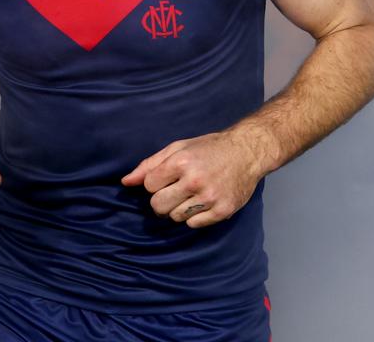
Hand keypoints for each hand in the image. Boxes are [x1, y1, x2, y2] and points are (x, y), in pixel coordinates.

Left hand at [122, 131, 264, 227]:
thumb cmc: (209, 148)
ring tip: (191, 195)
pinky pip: (194, 225)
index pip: (148, 185)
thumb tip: (126, 182)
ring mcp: (209, 198)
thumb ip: (150, 165)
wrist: (247, 152)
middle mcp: (194, 181)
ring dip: (178, 208)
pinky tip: (202, 202)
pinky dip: (194, 217)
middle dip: (161, 200)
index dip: (155, 183)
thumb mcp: (178, 148)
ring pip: (175, 217)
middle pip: (158, 206)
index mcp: (180, 162)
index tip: (167, 178)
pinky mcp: (222, 211)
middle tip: (174, 191)